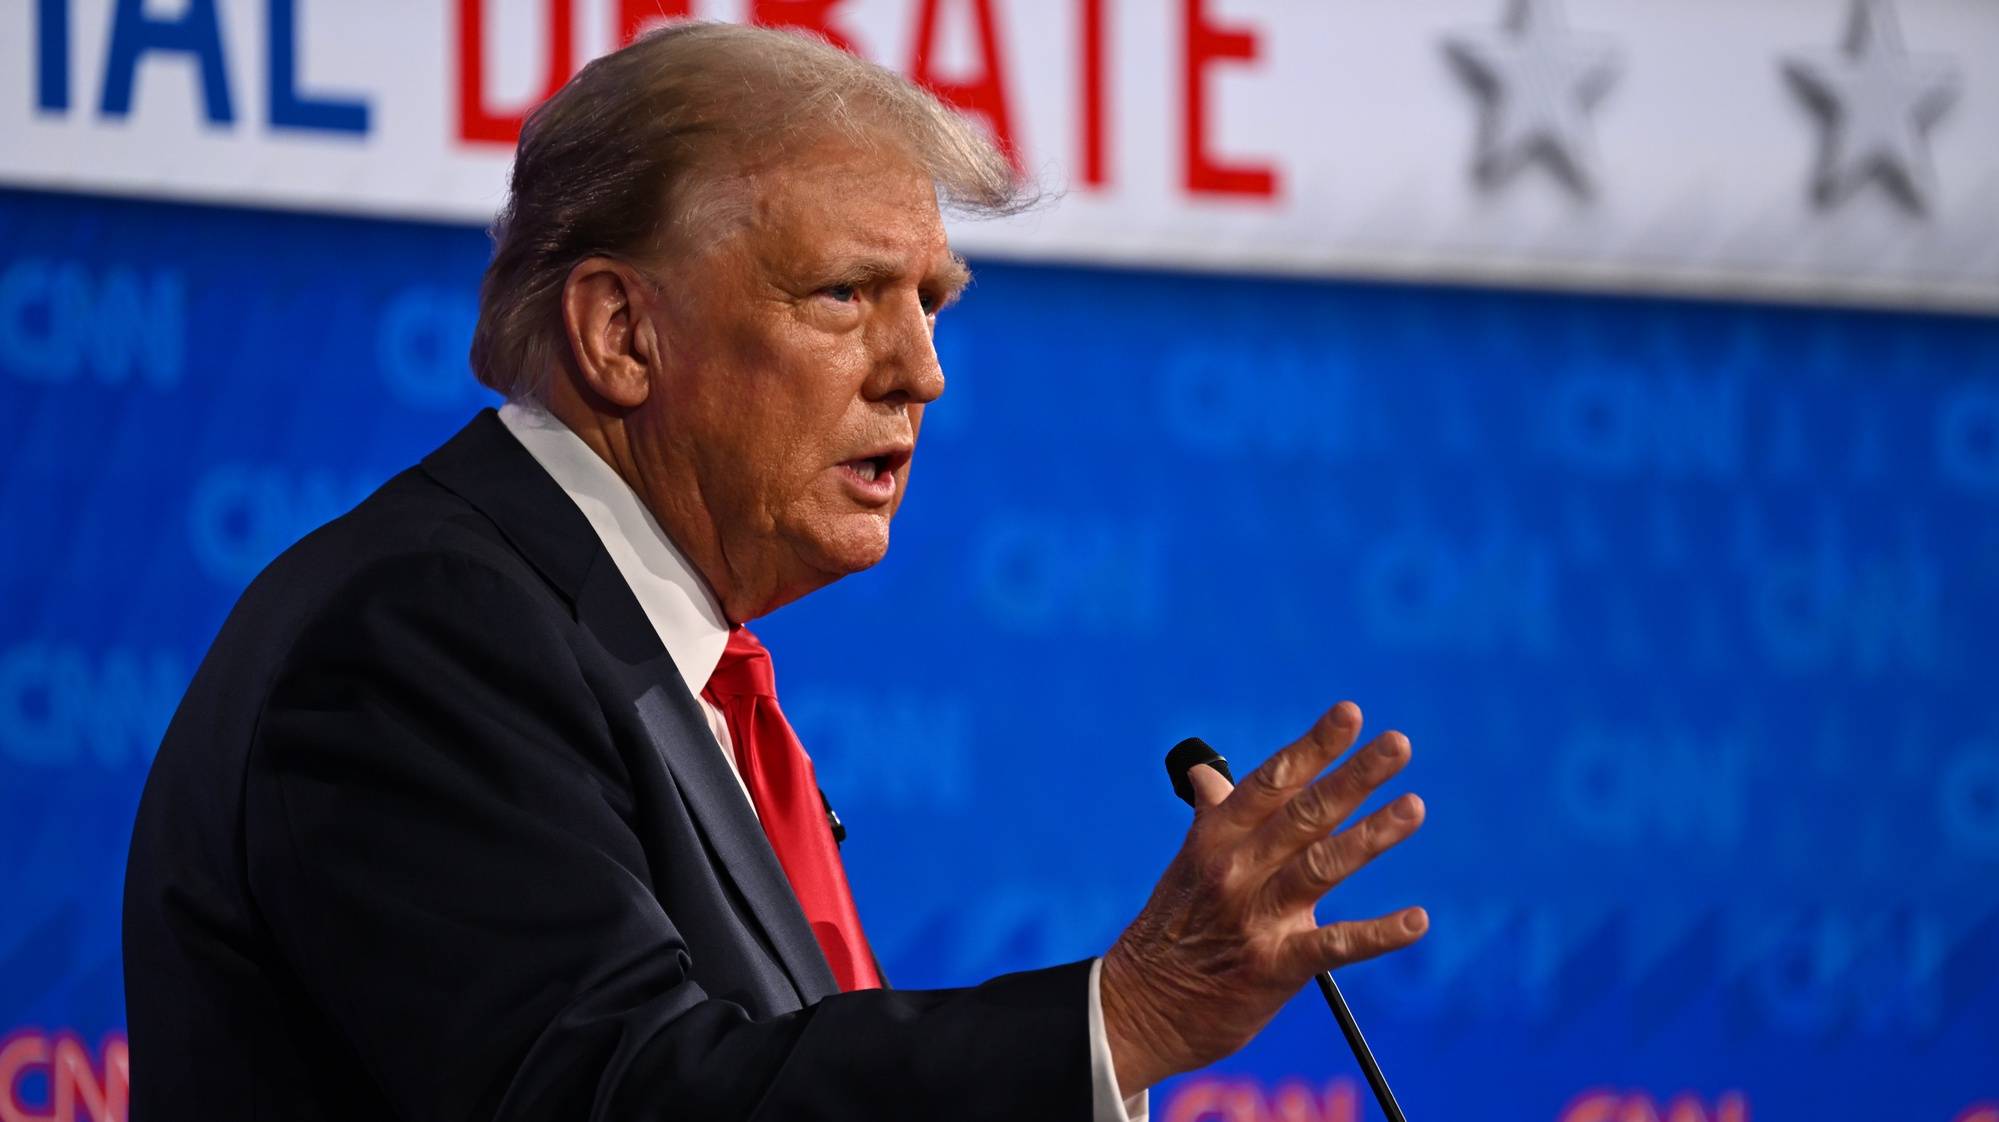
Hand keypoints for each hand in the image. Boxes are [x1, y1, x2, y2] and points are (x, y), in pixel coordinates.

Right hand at [1099, 702, 1427, 1093]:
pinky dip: (1378, 934)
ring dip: (1370, 835)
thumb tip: (1207, 775)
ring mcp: (1255, 917)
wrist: (1140, 1008)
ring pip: (1321, 865)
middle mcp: (1235, 870)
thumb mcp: (1186, 865)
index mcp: (1215, 839)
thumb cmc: (1172, 930)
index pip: (1271, 781)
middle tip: (1397, 745)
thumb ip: (1212, 818)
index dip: (1313, 746)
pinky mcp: (1274, 967)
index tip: (1349, 714)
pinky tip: (1416, 921)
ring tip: (1413, 807)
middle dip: (1354, 776)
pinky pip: (1334, 945)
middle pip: (1303, 813)